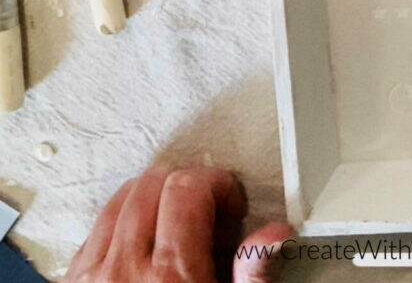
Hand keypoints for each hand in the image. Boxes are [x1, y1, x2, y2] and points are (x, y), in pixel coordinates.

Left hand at [65, 167, 292, 281]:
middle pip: (154, 183)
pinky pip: (95, 230)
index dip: (218, 185)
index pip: (188, 187)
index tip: (232, 207)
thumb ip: (252, 279)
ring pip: (120, 199)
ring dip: (153, 199)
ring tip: (177, 226)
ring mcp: (92, 276)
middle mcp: (126, 268)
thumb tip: (274, 235)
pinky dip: (121, 224)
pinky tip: (143, 247)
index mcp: (171, 275)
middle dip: (188, 187)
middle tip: (210, 214)